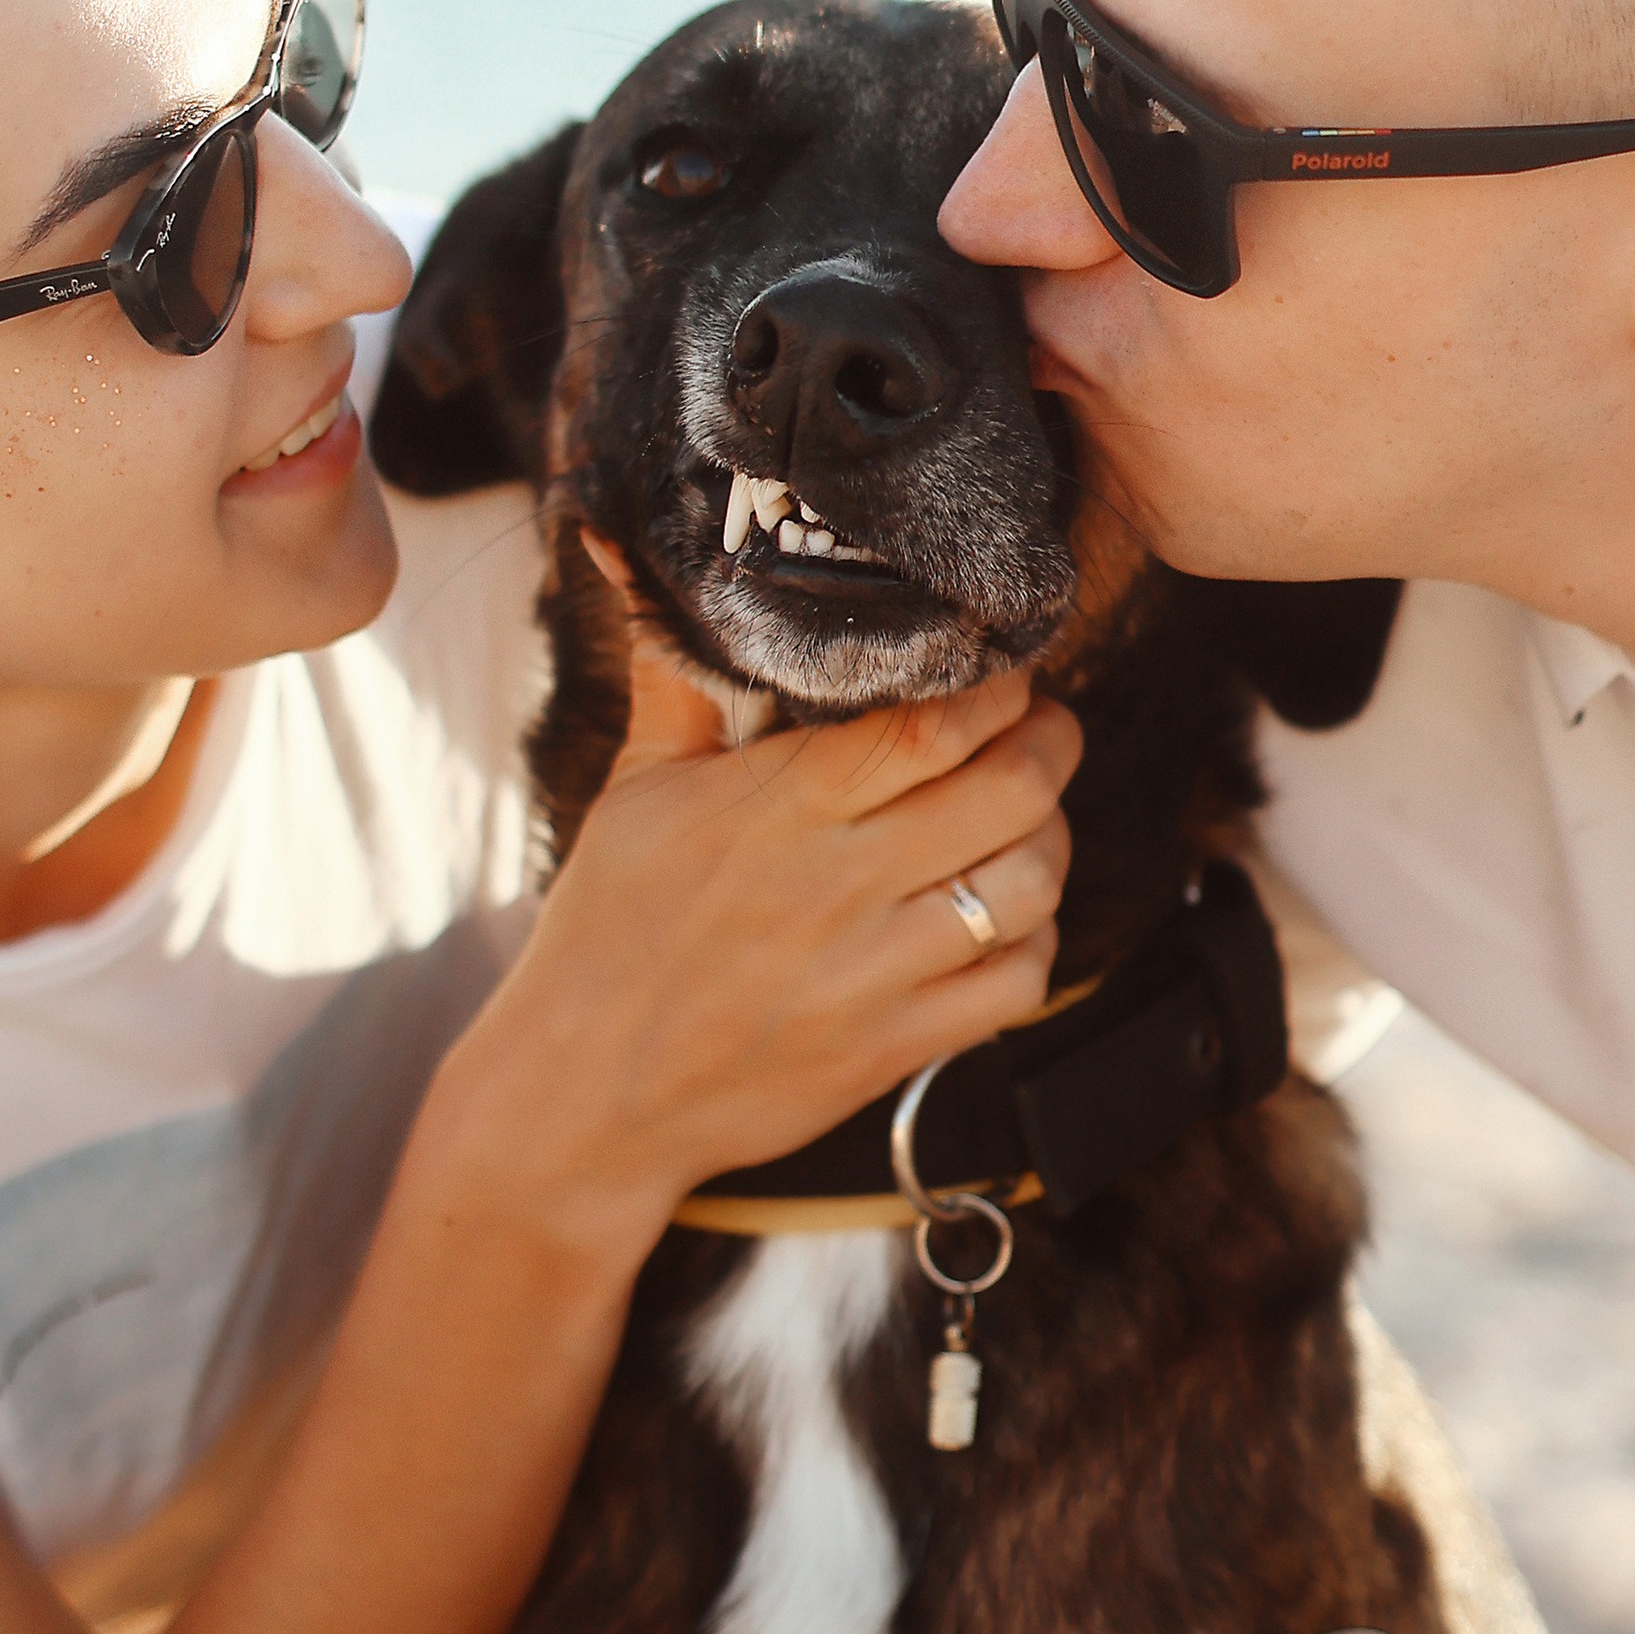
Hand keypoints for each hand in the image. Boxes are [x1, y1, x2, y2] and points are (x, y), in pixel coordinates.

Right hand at [425, 579, 1078, 1250]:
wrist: (584, 1096)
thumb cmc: (606, 929)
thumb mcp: (635, 790)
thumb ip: (669, 669)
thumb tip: (614, 538)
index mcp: (779, 808)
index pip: (931, 721)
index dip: (996, 683)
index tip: (1000, 666)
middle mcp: (840, 886)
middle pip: (1010, 790)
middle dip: (1050, 742)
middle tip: (1041, 726)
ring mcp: (876, 973)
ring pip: (1031, 883)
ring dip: (1050, 837)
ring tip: (1027, 814)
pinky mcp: (897, 1047)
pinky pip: (1020, 981)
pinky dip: (1034, 939)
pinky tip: (1002, 913)